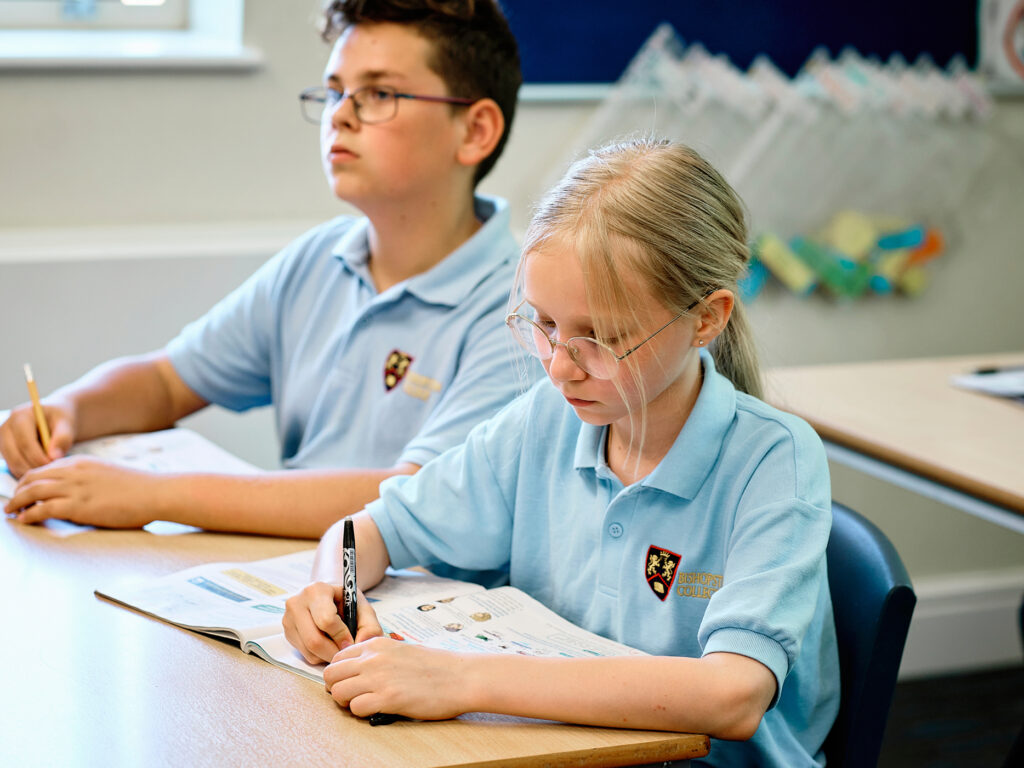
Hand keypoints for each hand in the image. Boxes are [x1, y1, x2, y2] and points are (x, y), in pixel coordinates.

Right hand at [0, 401, 74, 476]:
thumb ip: (62, 438)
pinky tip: (42, 470)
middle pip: (15, 456)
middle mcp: (6, 428)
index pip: (25, 442)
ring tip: (49, 471)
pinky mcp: (5, 451)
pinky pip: (13, 467)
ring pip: (13, 464)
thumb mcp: (67, 424)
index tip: (52, 465)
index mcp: (20, 416)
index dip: (38, 457)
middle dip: (34, 467)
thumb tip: (54, 457)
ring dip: (30, 471)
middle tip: (51, 472)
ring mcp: (3, 440)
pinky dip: (27, 472)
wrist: (56, 419)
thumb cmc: (61, 420)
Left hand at [5, 456, 159, 527]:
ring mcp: (75, 488)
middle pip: (33, 477)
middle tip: (13, 503)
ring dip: (17, 503)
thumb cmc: (139, 488)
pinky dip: (29, 515)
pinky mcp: (78, 506)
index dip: (30, 480)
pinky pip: (42, 509)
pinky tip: (24, 520)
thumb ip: (87, 481)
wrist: (155, 492)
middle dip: (18, 490)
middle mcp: (74, 471)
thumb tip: (75, 496)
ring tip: (12, 513)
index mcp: (81, 462)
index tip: (25, 491)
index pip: (45, 468)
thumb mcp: (107, 476)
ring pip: (32, 491)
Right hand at [283, 584, 382, 664]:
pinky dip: (320, 656)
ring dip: (328, 656)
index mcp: (316, 590)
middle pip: (314, 640)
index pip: (326, 620)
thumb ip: (369, 625)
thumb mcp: (361, 606)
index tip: (352, 641)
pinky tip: (329, 644)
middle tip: (347, 652)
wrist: (327, 595)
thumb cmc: (344, 601)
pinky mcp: (287, 633)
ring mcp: (288, 619)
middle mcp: (296, 603)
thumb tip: (364, 643)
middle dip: (335, 651)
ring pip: (309, 651)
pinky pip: (305, 655)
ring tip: (340, 646)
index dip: (342, 636)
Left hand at [325, 637, 470, 720]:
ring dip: (346, 702)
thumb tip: (359, 671)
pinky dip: (361, 712)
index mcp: (377, 644)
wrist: (461, 677)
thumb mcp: (402, 650)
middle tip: (350, 696)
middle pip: (331, 674)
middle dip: (336, 688)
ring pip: (338, 692)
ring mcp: (379, 678)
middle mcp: (374, 658)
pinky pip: (356, 708)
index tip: (349, 682)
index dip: (340, 673)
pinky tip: (376, 709)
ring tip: (362, 704)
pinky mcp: (388, 698)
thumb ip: (379, 657)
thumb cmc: (436, 666)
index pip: (338, 657)